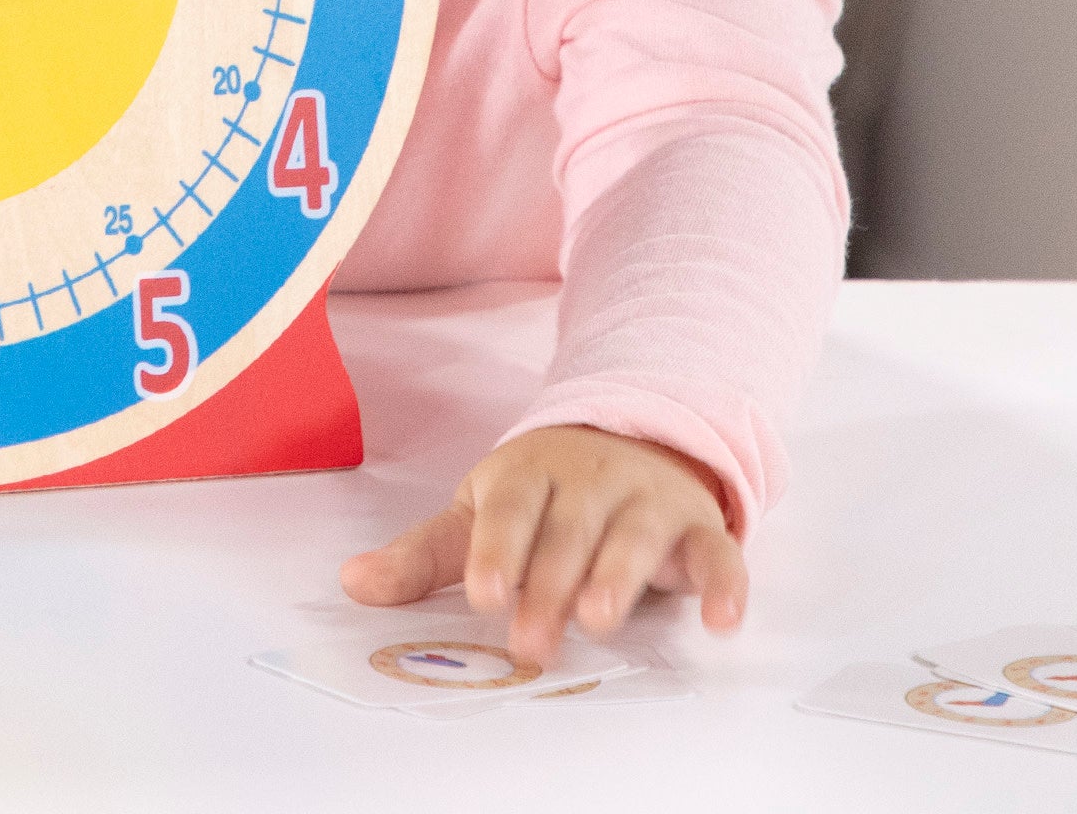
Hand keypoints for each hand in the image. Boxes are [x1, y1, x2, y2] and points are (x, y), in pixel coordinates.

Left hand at [339, 424, 746, 667]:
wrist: (630, 435)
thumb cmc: (543, 493)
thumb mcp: (481, 513)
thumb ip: (423, 556)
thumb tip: (352, 584)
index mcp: (528, 474)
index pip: (510, 507)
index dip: (497, 548)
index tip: (482, 593)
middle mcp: (588, 481)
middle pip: (568, 531)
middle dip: (550, 584)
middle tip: (531, 641)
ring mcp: (645, 500)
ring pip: (634, 536)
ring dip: (619, 576)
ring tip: (601, 621)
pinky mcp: (698, 526)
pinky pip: (717, 551)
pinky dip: (724, 583)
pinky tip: (720, 620)